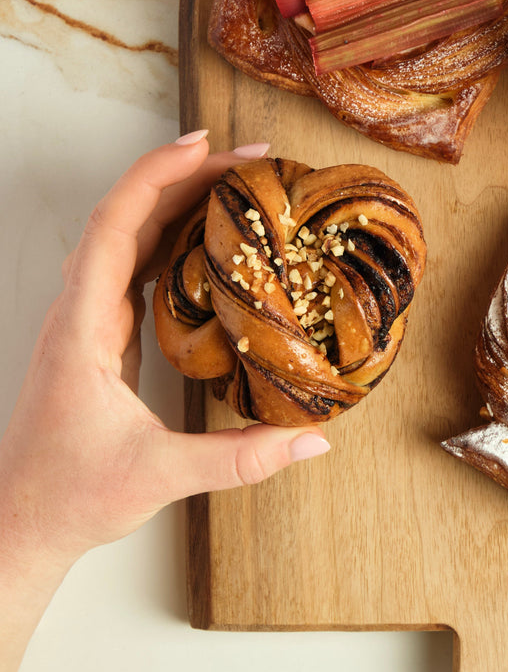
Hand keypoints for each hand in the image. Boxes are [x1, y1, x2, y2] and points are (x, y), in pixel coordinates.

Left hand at [0, 132, 329, 671]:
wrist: (22, 523)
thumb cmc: (72, 497)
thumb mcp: (160, 476)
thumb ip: (241, 459)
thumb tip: (313, 441)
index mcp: (83, 328)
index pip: (116, 228)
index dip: (156, 177)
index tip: (204, 148)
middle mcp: (80, 312)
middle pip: (127, 218)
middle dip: (183, 177)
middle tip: (245, 160)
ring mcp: (88, 321)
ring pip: (129, 237)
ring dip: (176, 201)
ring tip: (232, 183)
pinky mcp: (102, 336)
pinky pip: (136, 265)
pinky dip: (170, 236)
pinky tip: (207, 237)